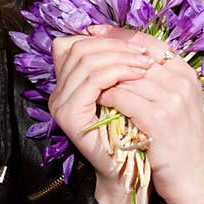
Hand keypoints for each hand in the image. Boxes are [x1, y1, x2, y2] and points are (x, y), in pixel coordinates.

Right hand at [48, 30, 156, 203]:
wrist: (131, 168)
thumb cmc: (133, 129)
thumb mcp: (126, 88)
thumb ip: (119, 64)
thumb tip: (129, 35)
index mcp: (68, 82)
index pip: (78, 43)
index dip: (107, 38)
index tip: (137, 45)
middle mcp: (58, 91)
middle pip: (81, 47)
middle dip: (116, 45)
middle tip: (144, 54)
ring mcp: (60, 103)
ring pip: (86, 60)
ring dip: (120, 57)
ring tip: (145, 64)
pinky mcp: (69, 115)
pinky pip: (92, 81)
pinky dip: (117, 72)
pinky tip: (137, 75)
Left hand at [91, 25, 203, 203]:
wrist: (191, 179)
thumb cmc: (176, 142)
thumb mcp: (174, 103)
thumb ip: (156, 78)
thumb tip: (122, 56)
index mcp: (186, 73)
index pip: (148, 42)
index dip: (118, 35)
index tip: (94, 32)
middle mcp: (183, 81)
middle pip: (134, 55)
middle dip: (104, 55)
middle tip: (80, 54)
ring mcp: (174, 99)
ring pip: (126, 76)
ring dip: (102, 78)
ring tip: (86, 81)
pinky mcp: (161, 119)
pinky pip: (123, 98)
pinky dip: (106, 98)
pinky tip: (96, 101)